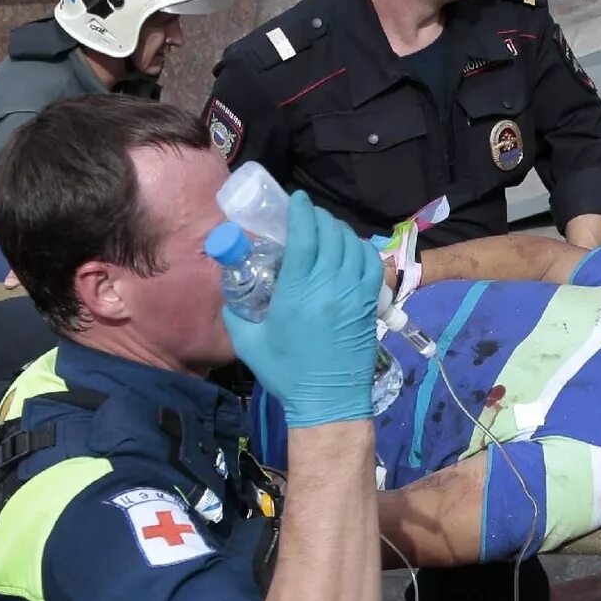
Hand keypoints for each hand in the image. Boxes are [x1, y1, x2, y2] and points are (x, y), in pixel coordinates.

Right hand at [223, 192, 383, 428]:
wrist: (328, 401)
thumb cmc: (286, 372)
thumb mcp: (248, 341)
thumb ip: (235, 307)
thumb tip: (229, 281)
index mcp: (298, 293)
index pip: (306, 237)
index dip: (302, 211)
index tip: (297, 199)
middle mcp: (330, 287)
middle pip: (331, 235)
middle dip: (319, 218)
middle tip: (308, 217)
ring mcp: (355, 295)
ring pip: (353, 245)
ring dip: (339, 231)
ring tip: (327, 231)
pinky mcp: (370, 304)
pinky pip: (371, 264)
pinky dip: (360, 249)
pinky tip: (349, 250)